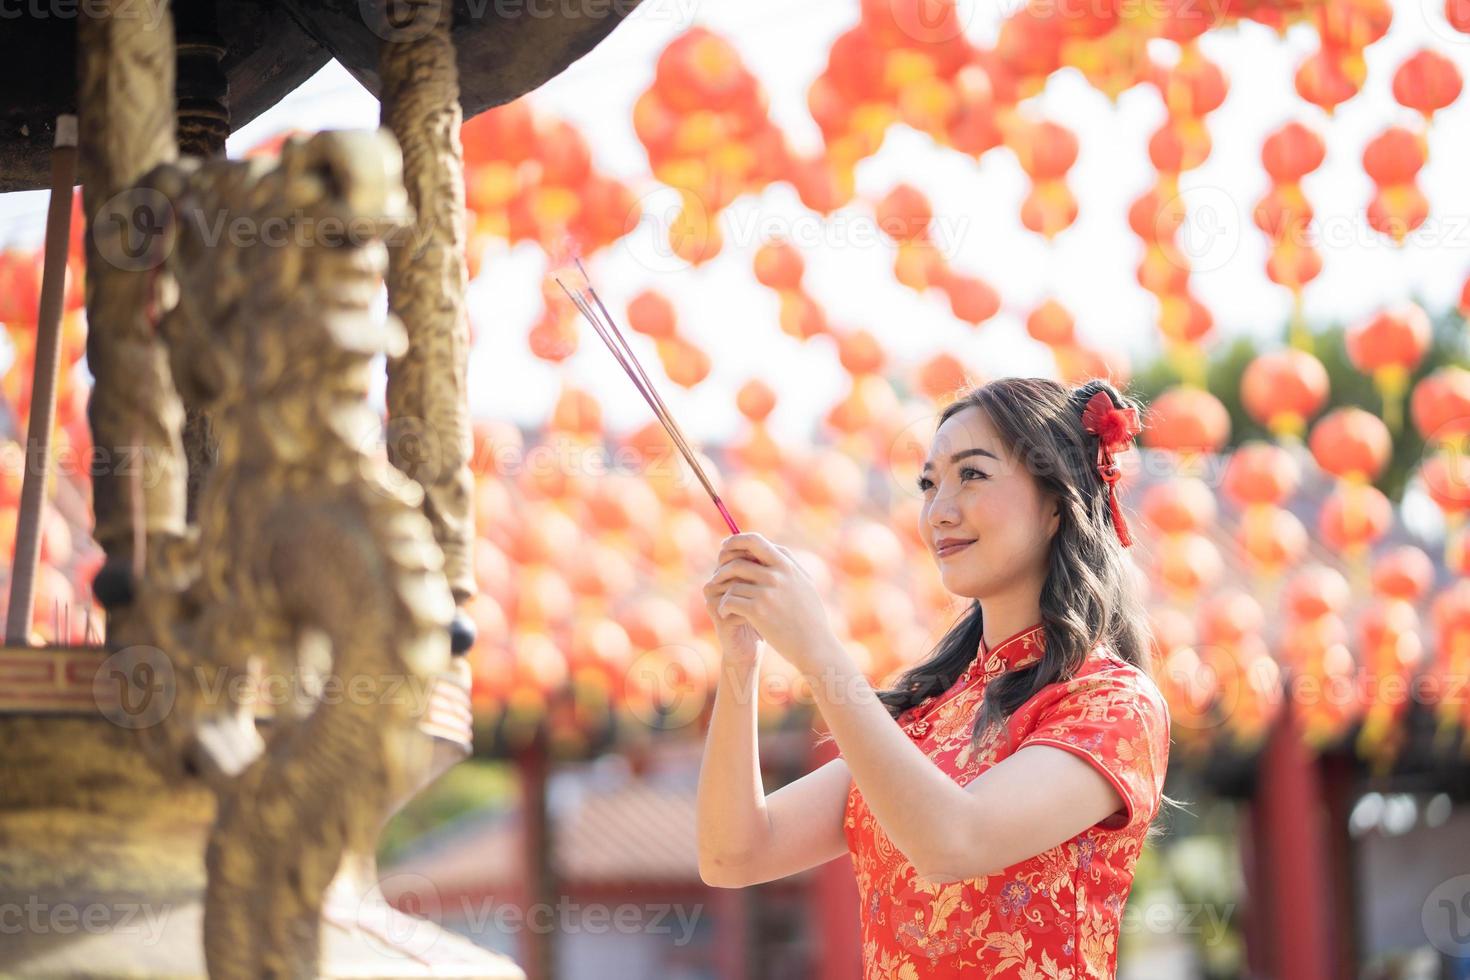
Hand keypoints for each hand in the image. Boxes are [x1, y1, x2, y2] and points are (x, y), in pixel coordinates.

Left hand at [706, 533, 837, 675]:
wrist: (815, 645)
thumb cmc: (810, 616)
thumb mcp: (804, 584)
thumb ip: (787, 565)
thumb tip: (768, 548)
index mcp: (787, 565)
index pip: (755, 540)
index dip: (736, 541)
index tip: (726, 548)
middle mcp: (777, 575)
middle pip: (738, 559)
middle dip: (722, 565)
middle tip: (717, 575)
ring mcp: (767, 592)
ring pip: (732, 583)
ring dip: (722, 590)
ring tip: (723, 599)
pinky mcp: (758, 611)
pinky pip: (730, 601)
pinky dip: (724, 606)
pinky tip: (725, 612)